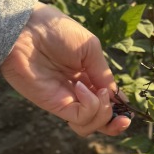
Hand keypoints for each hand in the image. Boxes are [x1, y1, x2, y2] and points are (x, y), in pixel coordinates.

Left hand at [0, 3, 130, 136]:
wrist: (26, 29)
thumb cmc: (56, 31)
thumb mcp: (90, 48)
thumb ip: (103, 73)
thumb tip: (115, 96)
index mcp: (88, 76)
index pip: (108, 101)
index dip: (120, 109)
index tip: (127, 110)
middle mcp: (79, 92)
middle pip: (101, 119)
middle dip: (116, 123)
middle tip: (122, 117)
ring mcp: (66, 100)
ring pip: (92, 124)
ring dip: (103, 113)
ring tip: (98, 93)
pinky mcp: (54, 105)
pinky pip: (80, 118)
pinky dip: (90, 106)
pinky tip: (83, 88)